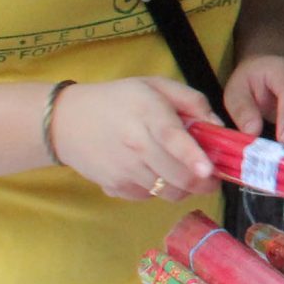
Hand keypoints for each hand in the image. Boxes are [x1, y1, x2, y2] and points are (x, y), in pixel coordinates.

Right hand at [49, 78, 218, 201]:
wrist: (66, 121)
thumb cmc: (119, 100)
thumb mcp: (156, 86)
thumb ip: (192, 101)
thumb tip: (218, 126)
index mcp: (147, 114)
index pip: (171, 138)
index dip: (192, 156)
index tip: (209, 171)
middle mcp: (134, 145)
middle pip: (176, 176)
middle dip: (204, 182)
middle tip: (212, 176)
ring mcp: (123, 170)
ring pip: (167, 192)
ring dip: (184, 187)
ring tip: (184, 172)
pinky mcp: (114, 187)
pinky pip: (150, 197)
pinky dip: (160, 189)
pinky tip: (155, 172)